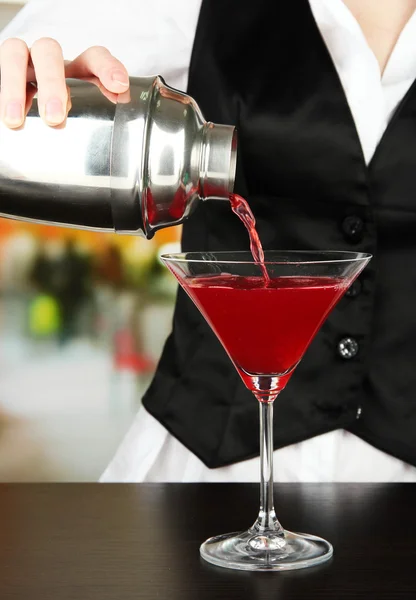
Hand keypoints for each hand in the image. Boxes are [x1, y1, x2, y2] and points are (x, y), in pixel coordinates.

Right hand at [0, 37, 129, 127]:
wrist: (28, 116)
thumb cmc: (62, 114)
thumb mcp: (84, 111)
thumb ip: (101, 108)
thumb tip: (122, 103)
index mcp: (75, 68)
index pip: (93, 57)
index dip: (107, 67)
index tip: (118, 86)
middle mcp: (48, 60)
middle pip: (48, 50)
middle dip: (51, 81)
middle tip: (55, 117)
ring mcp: (22, 65)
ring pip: (14, 54)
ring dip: (14, 85)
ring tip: (15, 121)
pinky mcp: (4, 74)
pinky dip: (2, 92)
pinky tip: (5, 117)